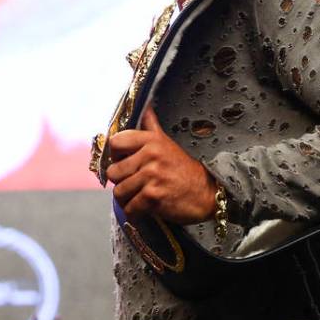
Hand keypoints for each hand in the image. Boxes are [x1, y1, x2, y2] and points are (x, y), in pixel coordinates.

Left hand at [106, 108, 217, 222]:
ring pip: (119, 192)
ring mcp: (152, 176)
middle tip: (134, 184)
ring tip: (139, 197)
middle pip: (113, 172)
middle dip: (121, 182)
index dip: (115, 156)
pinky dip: (134, 213)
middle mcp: (150, 155)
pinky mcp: (153, 196)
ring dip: (126, 199)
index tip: (123, 162)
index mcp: (151, 141)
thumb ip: (152, 126)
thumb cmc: (184, 171)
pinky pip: (129, 208)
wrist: (207, 193)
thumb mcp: (167, 143)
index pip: (115, 142)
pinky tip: (144, 209)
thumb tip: (145, 107)